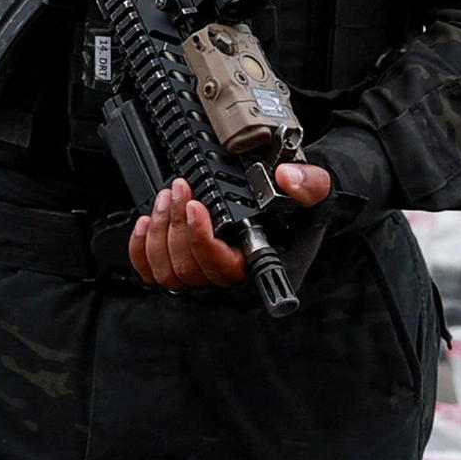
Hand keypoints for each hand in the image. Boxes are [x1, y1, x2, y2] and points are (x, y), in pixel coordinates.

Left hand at [130, 162, 330, 290]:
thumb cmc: (302, 210)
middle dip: (177, 224)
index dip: (202, 239)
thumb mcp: (318, 193)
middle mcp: (229, 282)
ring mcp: (204, 279)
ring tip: (167, 197)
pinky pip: (151, 274)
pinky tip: (146, 222)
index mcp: (258, 270)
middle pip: (187, 269)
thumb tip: (286, 177)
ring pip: (166, 272)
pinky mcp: (184, 270)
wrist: (292, 212)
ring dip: (160, 231)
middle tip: (180, 189)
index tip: (195, 206)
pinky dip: (142, 249)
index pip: (222, 268)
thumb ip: (309, 184)